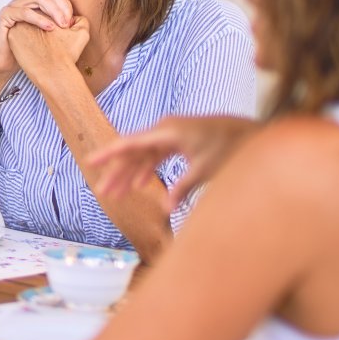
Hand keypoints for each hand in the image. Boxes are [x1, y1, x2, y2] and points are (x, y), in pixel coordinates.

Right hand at [0, 0, 76, 99]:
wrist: (7, 63)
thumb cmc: (28, 51)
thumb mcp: (51, 37)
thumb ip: (63, 26)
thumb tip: (80, 19)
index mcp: (35, 5)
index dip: (66, 5)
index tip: (73, 21)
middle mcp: (25, 3)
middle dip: (61, 8)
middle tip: (68, 23)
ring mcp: (14, 7)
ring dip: (52, 11)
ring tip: (61, 25)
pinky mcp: (6, 15)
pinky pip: (23, 12)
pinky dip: (38, 18)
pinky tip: (49, 27)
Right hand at [89, 116, 260, 207]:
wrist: (249, 131)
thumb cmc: (230, 146)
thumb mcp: (205, 169)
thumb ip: (183, 188)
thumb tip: (166, 209)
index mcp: (167, 131)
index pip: (130, 143)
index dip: (108, 153)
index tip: (89, 162)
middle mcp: (164, 129)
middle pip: (132, 152)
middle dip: (117, 173)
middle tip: (102, 193)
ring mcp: (169, 134)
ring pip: (142, 155)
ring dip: (129, 174)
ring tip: (116, 194)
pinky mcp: (176, 140)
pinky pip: (154, 155)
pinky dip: (146, 170)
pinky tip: (139, 184)